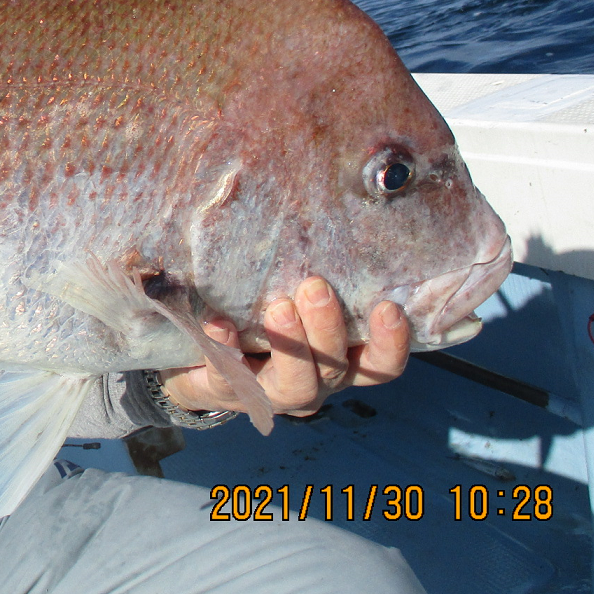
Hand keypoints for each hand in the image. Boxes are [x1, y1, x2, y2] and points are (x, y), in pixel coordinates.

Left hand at [157, 277, 410, 417]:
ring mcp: (272, 392)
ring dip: (291, 345)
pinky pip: (230, 376)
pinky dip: (226, 349)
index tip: (388, 308)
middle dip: (328, 329)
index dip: (390, 344)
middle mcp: (314, 382)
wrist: (203, 362)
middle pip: (335, 369)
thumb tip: (320, 201)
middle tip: (315, 287)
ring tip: (279, 308)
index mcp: (339, 362)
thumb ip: (311, 270)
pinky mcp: (229, 391)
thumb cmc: (265, 317)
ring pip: (295, 384)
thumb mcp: (294, 295)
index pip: (378, 366)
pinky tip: (218, 323)